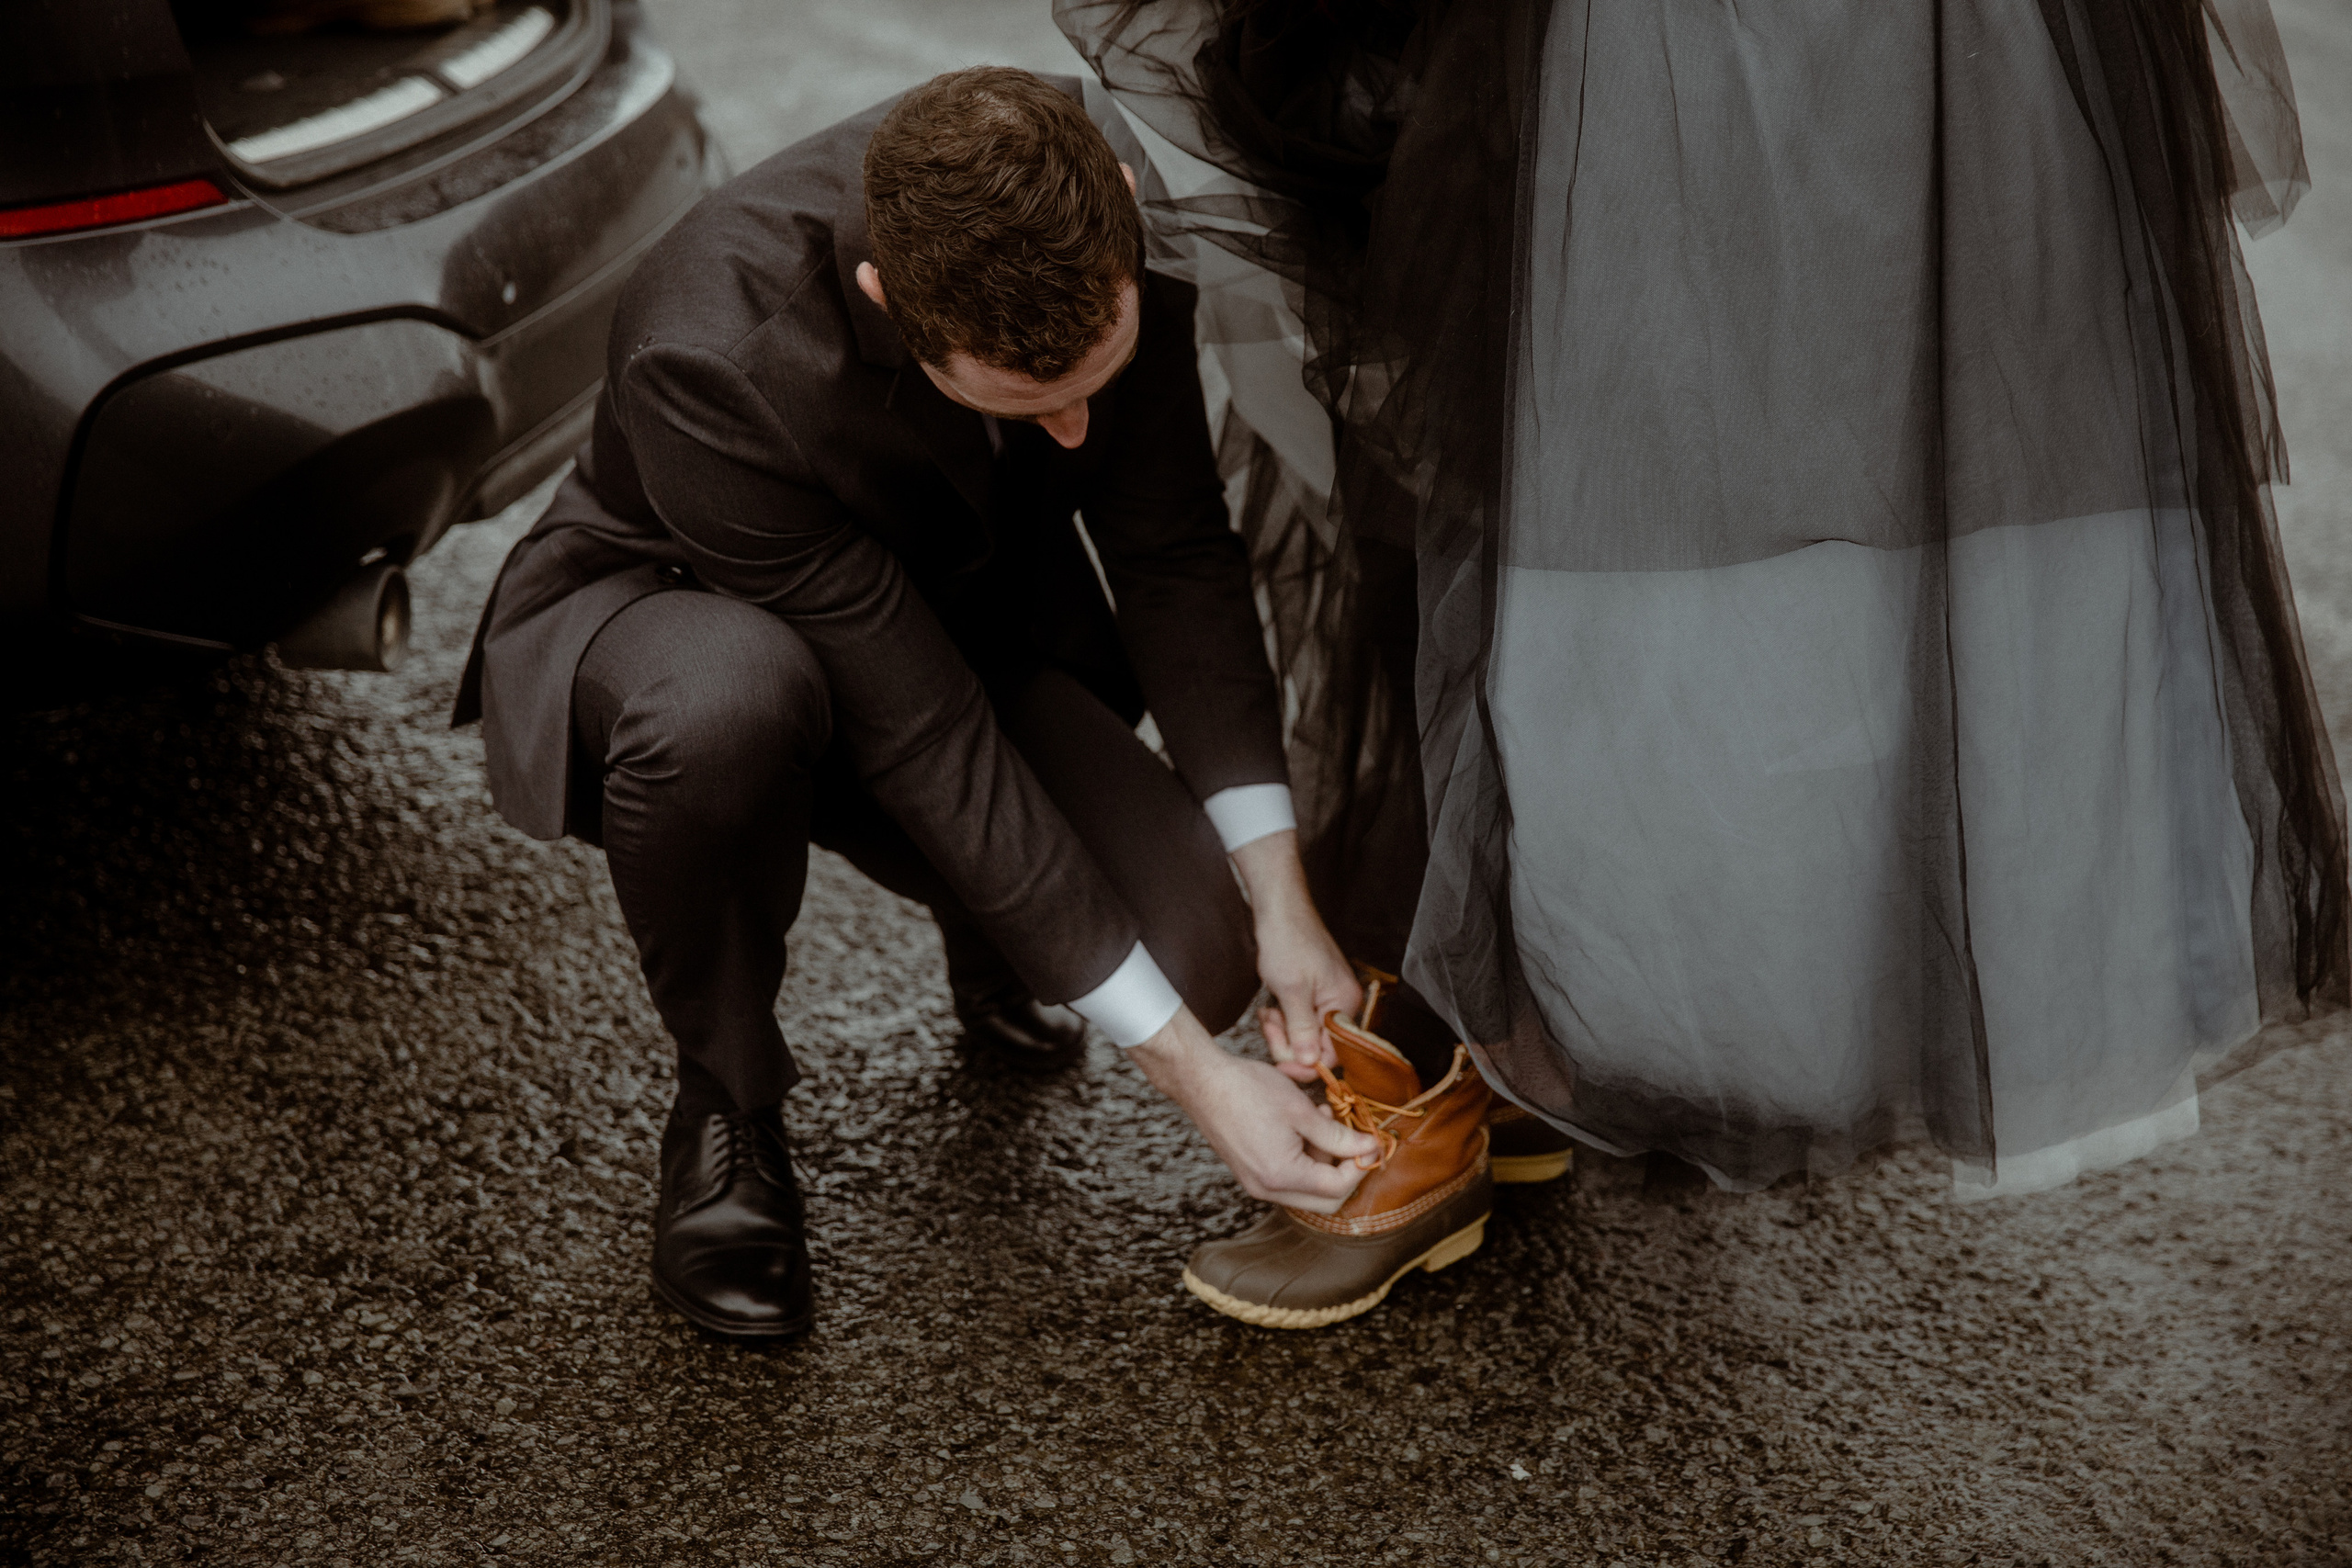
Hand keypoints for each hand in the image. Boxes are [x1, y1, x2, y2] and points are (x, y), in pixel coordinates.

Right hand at [1130, 1007, 1383, 1210]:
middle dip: (1345, 1170)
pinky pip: (1289, 1180)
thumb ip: (1339, 1136)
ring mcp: (1256, 1184)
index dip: (1361, 1166)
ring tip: (1325, 1119)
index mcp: (1282, 1175)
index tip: (1372, 1140)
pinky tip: (1305, 1127)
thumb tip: (1369, 1149)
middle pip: (1324, 1201)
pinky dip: (1305, 1160)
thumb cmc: (1248, 1089)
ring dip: (1325, 1162)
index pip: (1337, 1189)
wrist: (1201, 1081)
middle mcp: (1267, 1189)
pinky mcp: (1250, 1173)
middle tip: (1353, 1137)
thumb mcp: (1301, 1110)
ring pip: (1307, 1191)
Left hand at [1229, 831, 1362, 1082]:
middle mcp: (1343, 1004)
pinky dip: (1284, 1019)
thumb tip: (1311, 1063)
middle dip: (1289, 1042)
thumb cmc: (1287, 942)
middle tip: (1269, 1024)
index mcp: (1345, 1004)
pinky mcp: (1313, 993)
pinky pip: (1300, 1020)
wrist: (1279, 909)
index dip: (1304, 1064)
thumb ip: (1302, 1030)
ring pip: (1305, 1034)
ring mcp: (1328, 998)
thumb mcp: (1291, 992)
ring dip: (1283, 1030)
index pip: (1332, 1054)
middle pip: (1317, 1046)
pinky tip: (1271, 1007)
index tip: (1278, 1065)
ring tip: (1268, 1012)